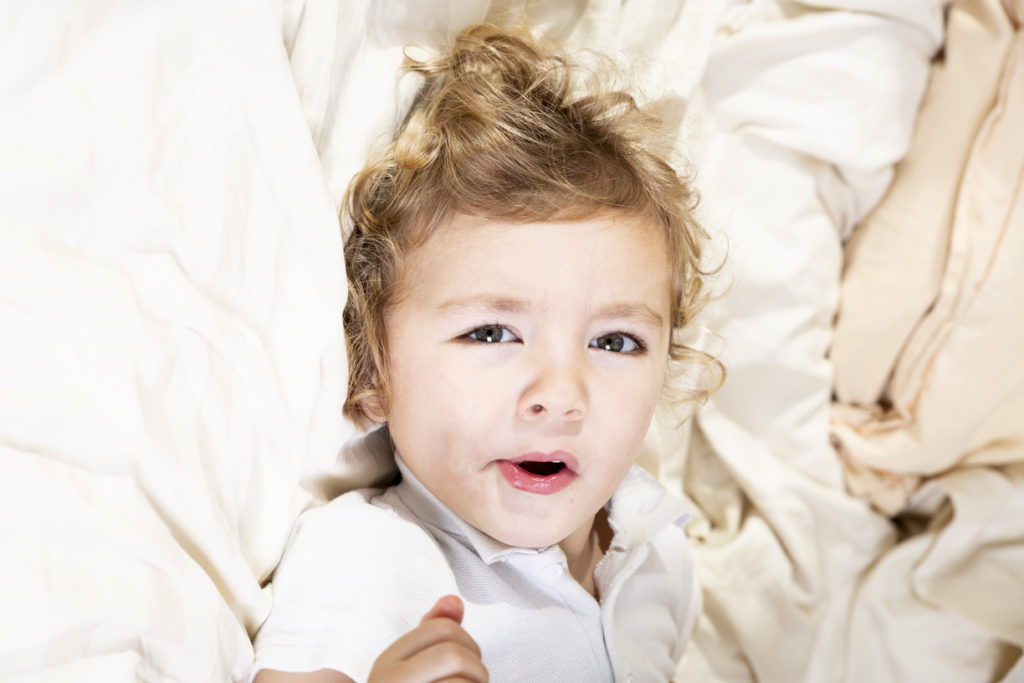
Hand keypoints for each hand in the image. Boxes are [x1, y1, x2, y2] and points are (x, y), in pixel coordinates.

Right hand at [367, 595, 487, 682]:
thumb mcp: (415, 668)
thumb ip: (434, 636)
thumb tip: (454, 599)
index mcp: (387, 662)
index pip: (441, 629)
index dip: (467, 644)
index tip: (466, 667)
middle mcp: (389, 679)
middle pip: (452, 654)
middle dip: (476, 670)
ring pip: (460, 679)